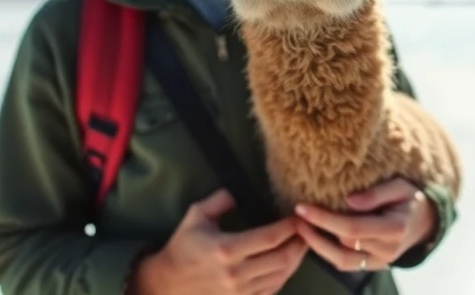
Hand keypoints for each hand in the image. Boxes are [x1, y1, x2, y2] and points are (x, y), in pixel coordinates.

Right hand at [131, 189, 306, 294]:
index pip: (270, 237)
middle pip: (282, 258)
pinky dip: (285, 275)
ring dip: (296, 259)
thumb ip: (220, 200)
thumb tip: (240, 190)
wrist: (167, 285)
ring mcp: (240, 292)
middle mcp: (236, 274)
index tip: (298, 216)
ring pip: (282, 276)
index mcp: (226, 249)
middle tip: (307, 229)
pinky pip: (273, 289)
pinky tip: (288, 263)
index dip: (290, 227)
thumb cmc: (182, 247)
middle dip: (300, 243)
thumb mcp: (196, 216)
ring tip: (302, 244)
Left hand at [294, 178, 436, 272]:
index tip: (303, 208)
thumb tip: (348, 200)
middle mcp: (387, 249)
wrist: (426, 221)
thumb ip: (376, 193)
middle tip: (297, 212)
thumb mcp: (400, 186)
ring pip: (341, 258)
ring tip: (300, 227)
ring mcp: (381, 261)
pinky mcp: (375, 266)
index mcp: (395, 228)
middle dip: (317, 229)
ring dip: (317, 244)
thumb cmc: (411, 198)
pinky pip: (346, 264)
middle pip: (343, 242)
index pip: (352, 228)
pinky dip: (327, 252)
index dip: (324, 219)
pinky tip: (314, 237)